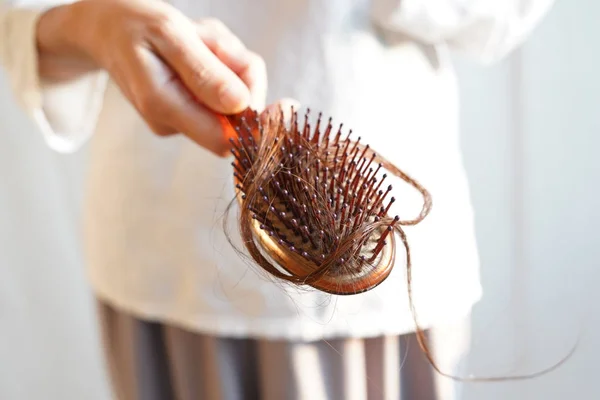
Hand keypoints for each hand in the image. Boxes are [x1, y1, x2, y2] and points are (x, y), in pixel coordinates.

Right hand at [37, 0, 266, 155]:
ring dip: (233, 63)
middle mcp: (174, 123)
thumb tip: (242, 106)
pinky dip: (225, 63)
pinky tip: (200, 45)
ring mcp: (182, 118)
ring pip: (237, 99)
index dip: (259, 125)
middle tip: (216, 42)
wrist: (105, 27)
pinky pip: (226, 89)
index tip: (283, 102)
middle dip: (244, 78)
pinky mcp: (189, 108)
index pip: (226, 141)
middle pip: (239, 119)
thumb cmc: (134, 24)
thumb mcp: (169, 33)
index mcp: (164, 107)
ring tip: (200, 37)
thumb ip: (205, 72)